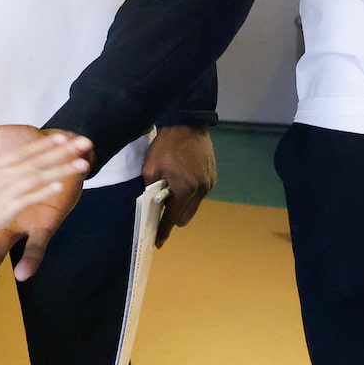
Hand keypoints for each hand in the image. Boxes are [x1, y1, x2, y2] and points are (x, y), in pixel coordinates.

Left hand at [143, 124, 215, 244]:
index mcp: (185, 189)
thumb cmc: (166, 145)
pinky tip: (182, 179)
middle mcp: (201, 190)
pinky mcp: (213, 176)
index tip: (157, 241)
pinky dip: (190, 193)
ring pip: (193, 206)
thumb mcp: (150, 168)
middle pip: (185, 217)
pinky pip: (200, 194)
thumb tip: (154, 205)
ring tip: (171, 189)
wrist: (187, 123)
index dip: (163, 230)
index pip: (172, 218)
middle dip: (173, 217)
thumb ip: (151, 191)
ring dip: (182, 204)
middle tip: (160, 209)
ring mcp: (209, 184)